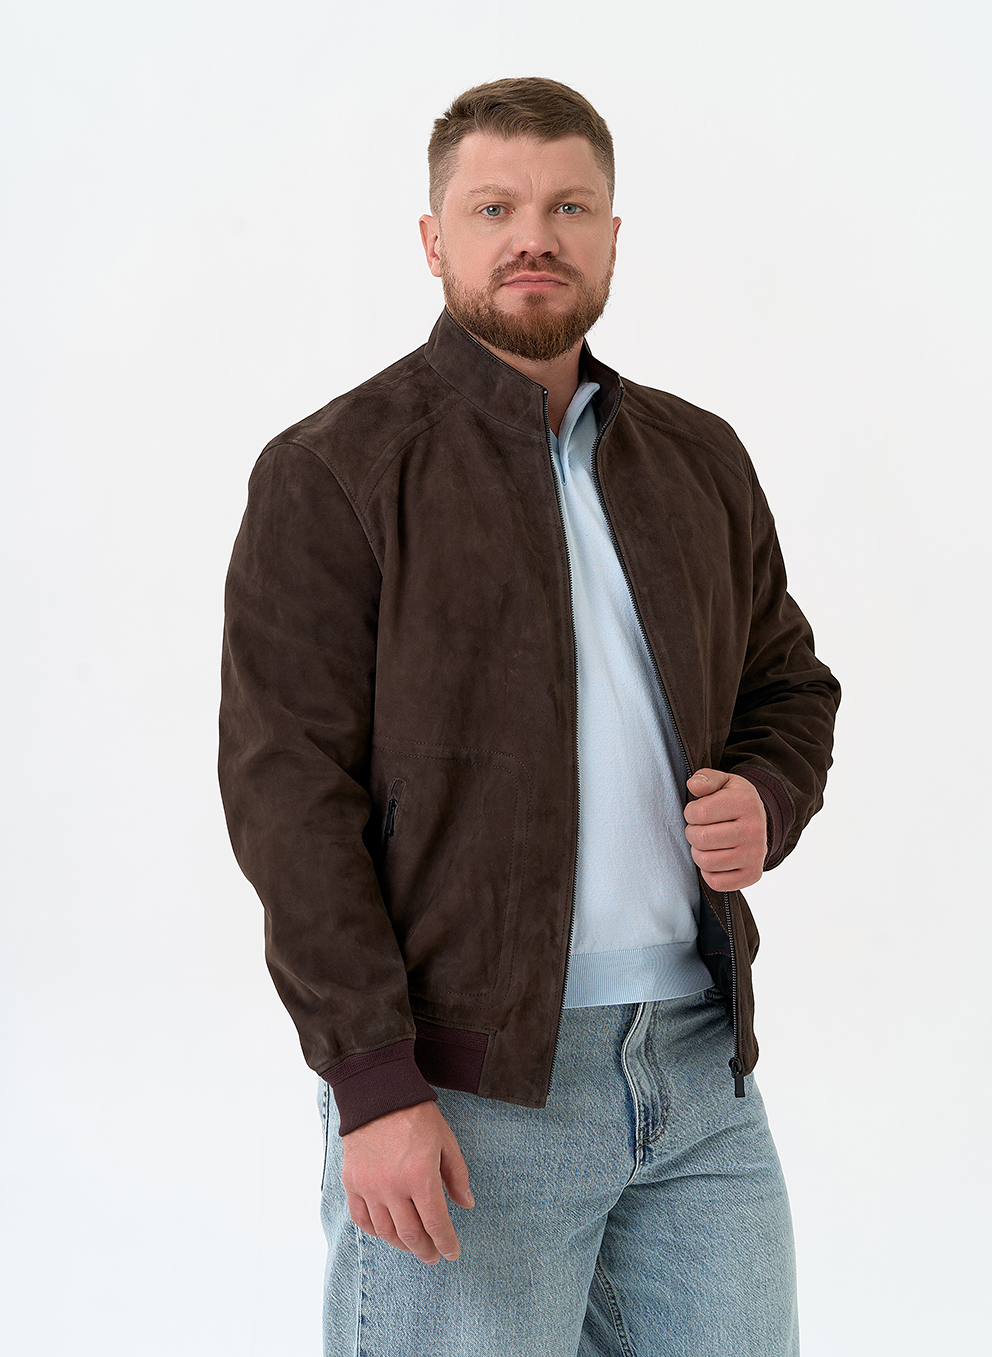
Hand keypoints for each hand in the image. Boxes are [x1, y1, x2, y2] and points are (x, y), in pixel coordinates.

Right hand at [340, 1100, 474, 1264]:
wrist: (378, 1094)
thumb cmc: (416, 1114)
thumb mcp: (446, 1141)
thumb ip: (457, 1175)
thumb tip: (466, 1204)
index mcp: (421, 1176)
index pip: (436, 1223)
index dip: (446, 1243)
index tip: (452, 1253)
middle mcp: (393, 1187)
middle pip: (410, 1234)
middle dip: (425, 1250)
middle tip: (433, 1256)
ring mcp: (370, 1187)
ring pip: (386, 1231)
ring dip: (402, 1244)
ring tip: (413, 1246)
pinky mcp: (352, 1182)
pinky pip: (361, 1218)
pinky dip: (375, 1231)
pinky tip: (386, 1232)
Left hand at [683, 769, 767, 890]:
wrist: (760, 822)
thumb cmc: (734, 801)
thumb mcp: (724, 782)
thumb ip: (706, 778)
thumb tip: (693, 785)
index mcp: (746, 803)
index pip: (698, 813)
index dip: (690, 813)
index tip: (698, 812)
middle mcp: (754, 830)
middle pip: (700, 838)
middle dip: (692, 833)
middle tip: (699, 829)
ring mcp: (755, 854)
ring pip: (706, 862)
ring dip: (698, 853)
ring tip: (705, 844)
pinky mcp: (752, 874)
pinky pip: (716, 882)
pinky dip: (709, 873)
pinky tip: (715, 859)